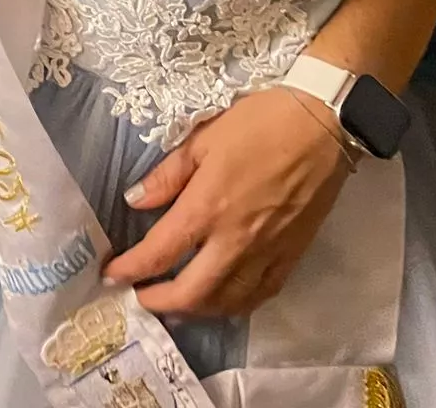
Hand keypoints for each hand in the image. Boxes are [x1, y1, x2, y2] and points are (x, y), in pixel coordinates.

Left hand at [103, 87, 351, 314]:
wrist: (324, 126)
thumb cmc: (260, 124)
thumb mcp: (203, 139)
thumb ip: (167, 175)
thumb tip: (135, 201)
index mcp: (207, 208)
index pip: (159, 253)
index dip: (130, 270)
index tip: (111, 275)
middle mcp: (235, 240)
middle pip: (192, 293)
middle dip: (159, 302)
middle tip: (139, 298)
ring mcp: (267, 253)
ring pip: (227, 302)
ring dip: (196, 310)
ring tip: (175, 304)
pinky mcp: (293, 256)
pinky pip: (261, 295)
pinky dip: (235, 305)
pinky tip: (222, 300)